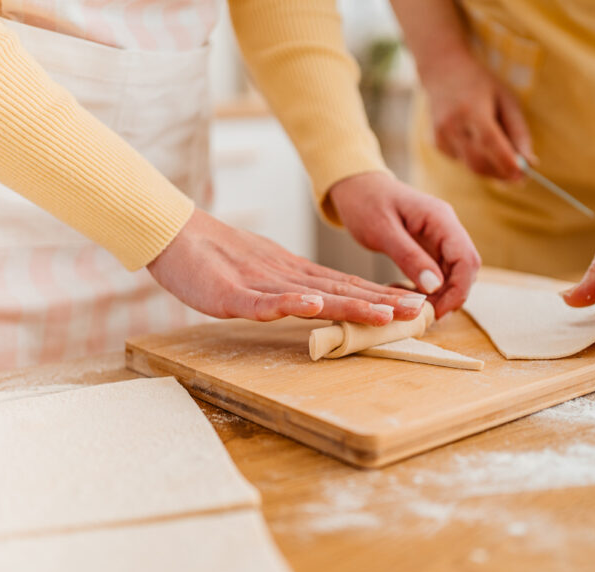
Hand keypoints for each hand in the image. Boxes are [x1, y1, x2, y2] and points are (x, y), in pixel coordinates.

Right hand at [148, 209, 427, 324]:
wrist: (175, 235)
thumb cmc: (216, 259)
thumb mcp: (261, 276)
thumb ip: (289, 291)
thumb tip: (320, 303)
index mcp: (296, 276)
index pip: (346, 287)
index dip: (380, 296)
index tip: (414, 306)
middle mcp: (288, 278)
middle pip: (341, 291)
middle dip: (382, 302)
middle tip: (419, 311)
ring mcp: (262, 285)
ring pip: (313, 296)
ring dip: (351, 304)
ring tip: (385, 313)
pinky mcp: (232, 293)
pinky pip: (262, 302)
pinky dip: (289, 303)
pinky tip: (312, 307)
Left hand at [328, 172, 480, 316]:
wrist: (355, 184)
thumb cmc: (365, 202)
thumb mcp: (382, 231)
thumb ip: (409, 256)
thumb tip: (436, 286)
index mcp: (440, 219)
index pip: (466, 259)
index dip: (458, 291)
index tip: (436, 312)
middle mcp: (447, 227)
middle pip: (465, 269)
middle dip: (451, 297)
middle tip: (424, 316)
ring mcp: (440, 236)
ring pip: (454, 273)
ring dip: (440, 295)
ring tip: (412, 308)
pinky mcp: (430, 245)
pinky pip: (438, 272)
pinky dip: (428, 288)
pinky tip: (406, 294)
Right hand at [424, 51, 533, 179]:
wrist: (442, 72)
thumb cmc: (481, 85)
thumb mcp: (507, 100)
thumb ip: (519, 132)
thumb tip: (530, 163)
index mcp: (472, 110)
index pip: (490, 143)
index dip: (506, 162)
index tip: (523, 175)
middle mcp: (452, 126)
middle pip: (479, 163)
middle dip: (501, 174)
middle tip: (520, 177)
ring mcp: (441, 137)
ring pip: (471, 166)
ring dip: (490, 167)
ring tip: (499, 149)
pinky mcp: (437, 144)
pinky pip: (462, 161)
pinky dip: (475, 157)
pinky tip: (474, 137)